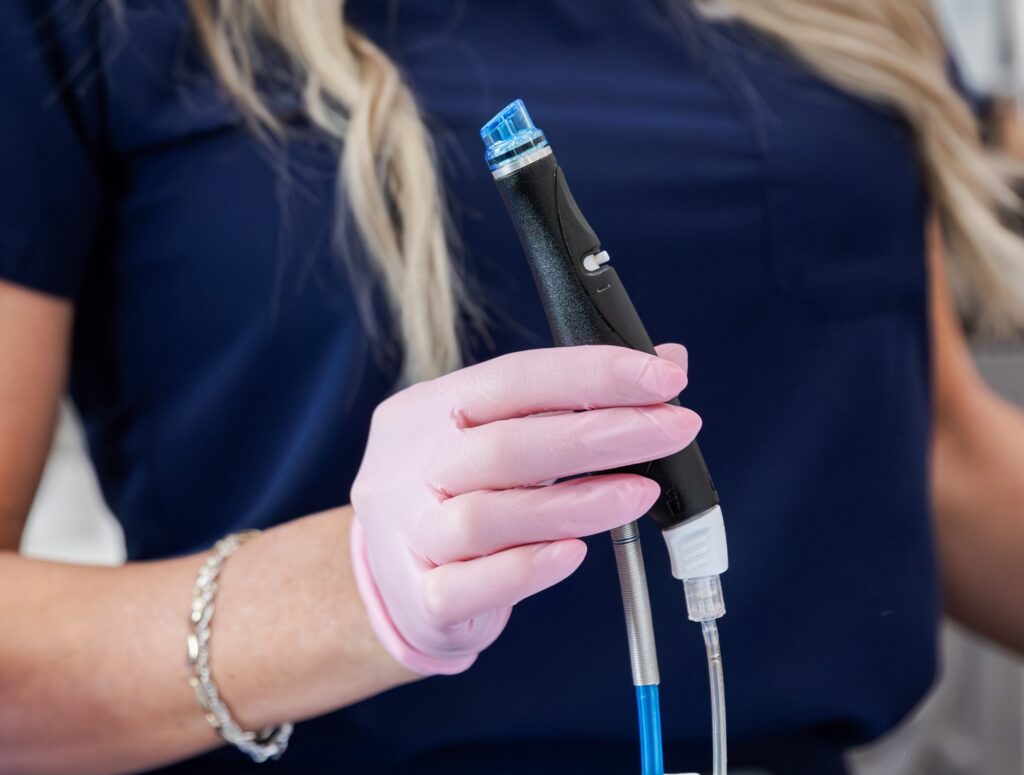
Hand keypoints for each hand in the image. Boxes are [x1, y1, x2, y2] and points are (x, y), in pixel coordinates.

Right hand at [349, 344, 698, 674]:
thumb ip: (572, 402)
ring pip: (487, 517)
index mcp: (429, 410)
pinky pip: (469, 587)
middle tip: (675, 429)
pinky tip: (574, 554)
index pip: (512, 379)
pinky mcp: (420, 600)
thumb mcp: (499, 433)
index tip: (664, 379)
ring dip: (576, 503)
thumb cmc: (462, 492)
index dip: (590, 374)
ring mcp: (408, 535)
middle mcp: (409, 467)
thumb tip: (667, 365)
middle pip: (503, 446)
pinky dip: (526, 570)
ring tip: (642, 494)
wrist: (392, 578)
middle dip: (599, 434)